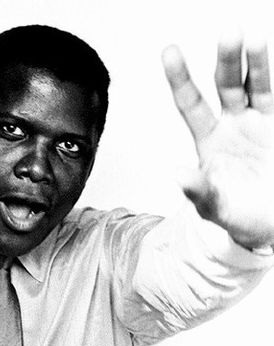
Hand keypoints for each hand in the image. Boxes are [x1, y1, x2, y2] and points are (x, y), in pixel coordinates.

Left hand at [162, 30, 273, 248]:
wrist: (268, 224)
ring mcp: (259, 122)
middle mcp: (232, 124)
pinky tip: (270, 51)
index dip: (180, 78)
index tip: (170, 51)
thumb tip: (178, 175)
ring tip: (255, 39)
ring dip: (257, 62)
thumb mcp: (215, 208)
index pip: (191, 104)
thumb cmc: (236, 215)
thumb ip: (199, 192)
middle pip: (227, 85)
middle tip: (229, 33)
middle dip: (228, 60)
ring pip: (257, 85)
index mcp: (209, 140)